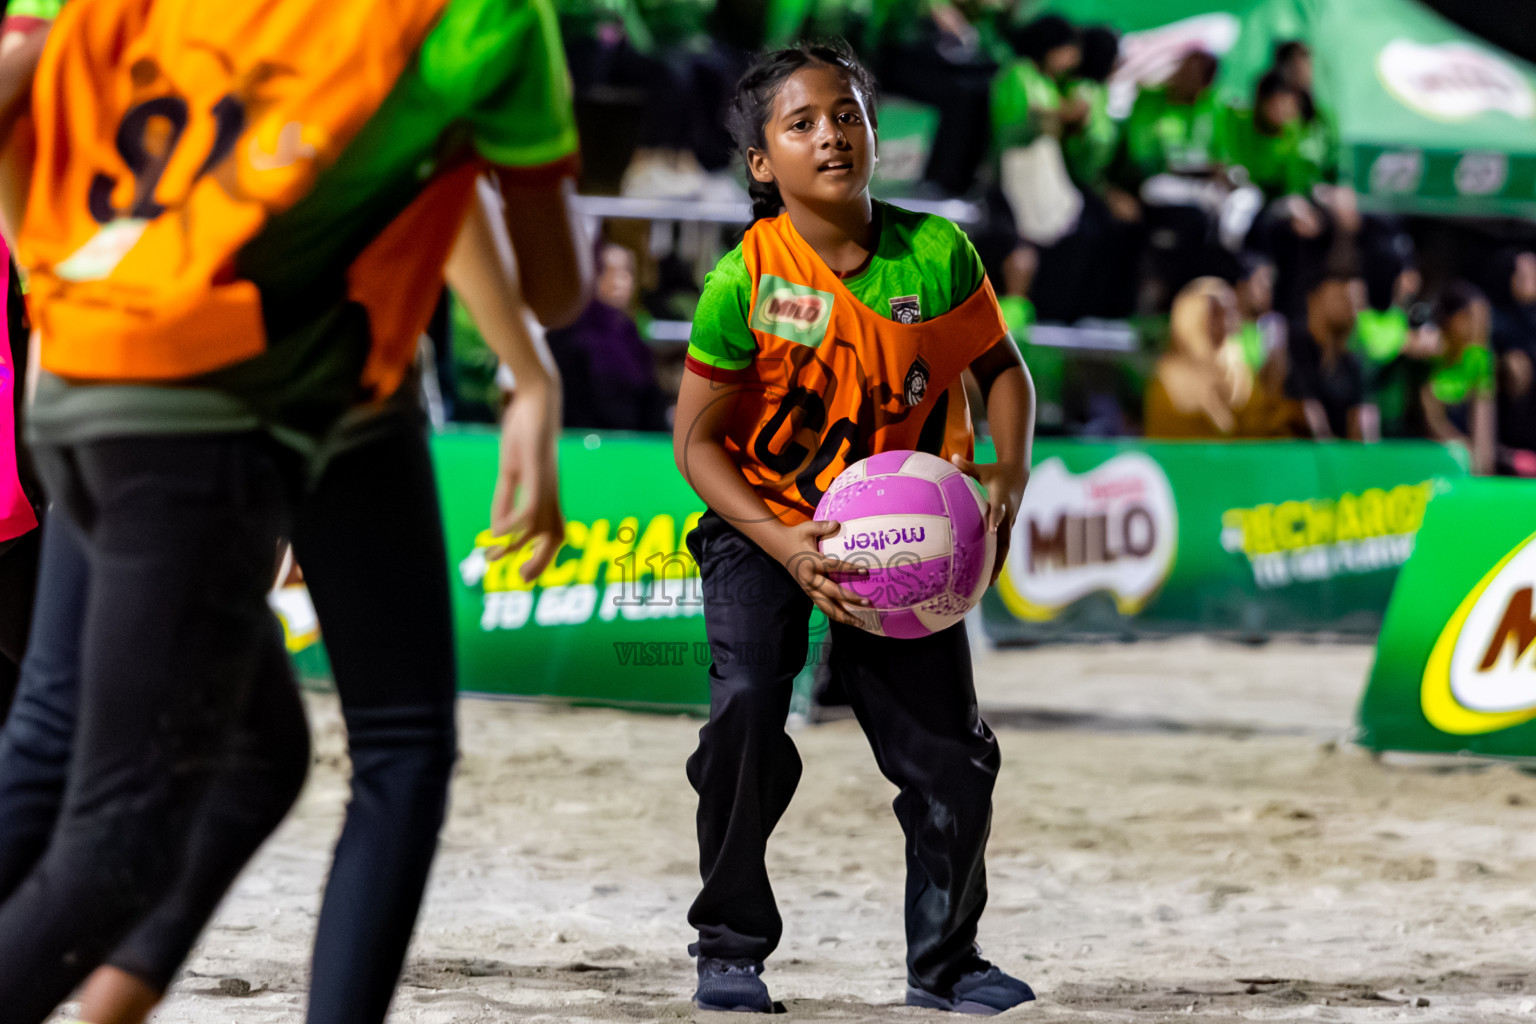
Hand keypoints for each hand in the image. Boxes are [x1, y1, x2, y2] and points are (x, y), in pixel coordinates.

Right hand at [488, 390, 563, 580]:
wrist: (535, 398)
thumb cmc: (524, 431)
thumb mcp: (511, 470)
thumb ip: (505, 498)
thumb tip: (497, 528)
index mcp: (547, 493)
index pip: (554, 532)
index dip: (543, 555)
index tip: (521, 571)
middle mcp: (551, 492)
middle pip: (556, 536)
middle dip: (540, 562)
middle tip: (519, 580)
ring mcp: (546, 482)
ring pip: (543, 526)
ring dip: (519, 547)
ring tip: (494, 557)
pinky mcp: (537, 469)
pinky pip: (529, 505)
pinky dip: (514, 524)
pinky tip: (496, 531)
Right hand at [768, 519, 872, 627]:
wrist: (778, 545)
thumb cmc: (795, 535)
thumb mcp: (807, 528)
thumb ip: (822, 526)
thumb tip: (838, 523)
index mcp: (810, 562)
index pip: (832, 566)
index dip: (848, 569)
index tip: (865, 571)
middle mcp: (809, 579)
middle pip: (831, 593)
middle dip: (850, 599)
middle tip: (868, 603)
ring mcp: (808, 588)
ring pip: (826, 607)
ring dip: (843, 616)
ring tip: (860, 622)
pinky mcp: (808, 593)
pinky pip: (823, 607)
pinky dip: (835, 615)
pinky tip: (849, 620)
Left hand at [950, 454, 1027, 585]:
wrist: (1018, 474)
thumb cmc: (996, 472)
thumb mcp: (983, 468)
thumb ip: (967, 466)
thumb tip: (952, 457)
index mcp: (1001, 499)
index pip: (998, 510)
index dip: (995, 519)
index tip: (990, 530)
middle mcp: (1008, 514)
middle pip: (1004, 538)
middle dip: (998, 558)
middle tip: (990, 576)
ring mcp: (1009, 523)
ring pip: (1005, 546)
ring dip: (998, 565)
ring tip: (988, 585)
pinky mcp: (1008, 527)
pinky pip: (1003, 545)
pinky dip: (997, 560)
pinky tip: (988, 575)